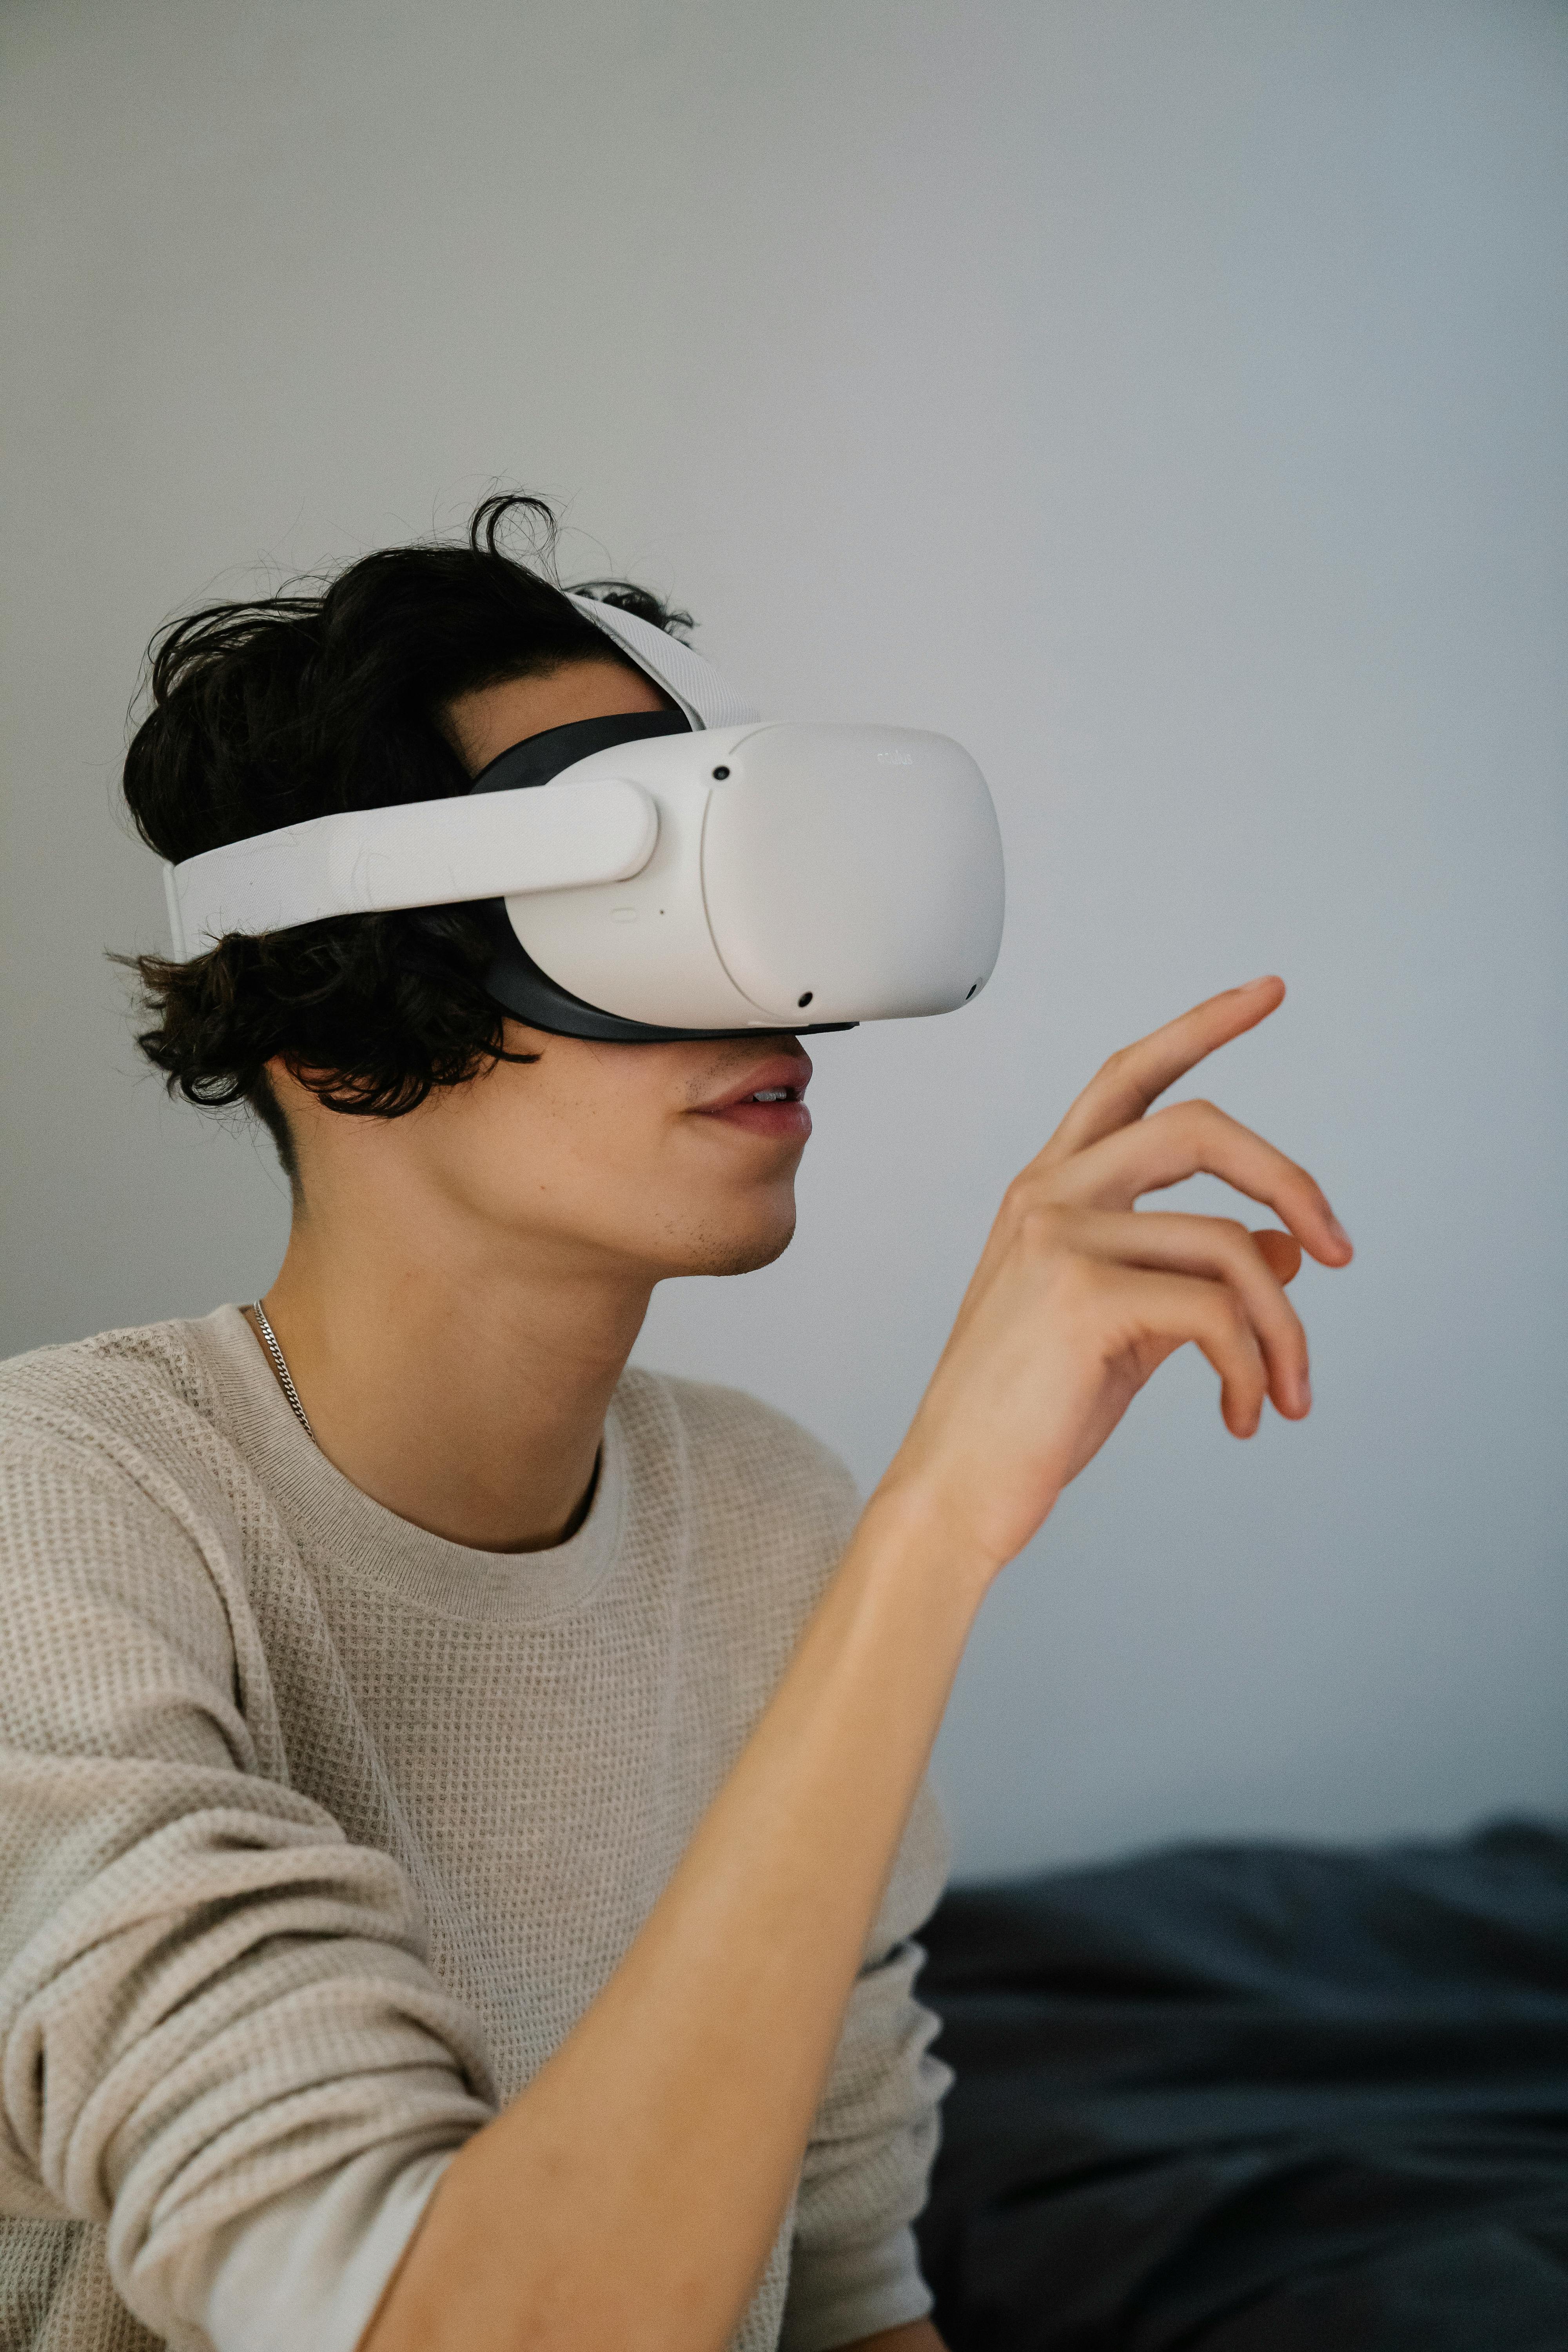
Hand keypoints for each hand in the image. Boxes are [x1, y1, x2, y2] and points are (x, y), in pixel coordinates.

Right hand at [881, 977, 1352, 1575]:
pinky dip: (1254, 1369)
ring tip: (1287, 1395)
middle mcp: (1047, 1194)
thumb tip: (1287, 1248)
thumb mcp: (1126, 1330)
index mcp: (1047, 1191)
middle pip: (1201, 1128)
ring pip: (1230, 1243)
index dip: (1202, 1027)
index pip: (1131, 1079)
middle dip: (1291, 1180)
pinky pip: (1218, 1312)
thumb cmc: (1028, 1414)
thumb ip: (1195, 1275)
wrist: (956, 1489)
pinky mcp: (1081, 1295)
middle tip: (1343, 1249)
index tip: (1268, 992)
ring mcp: (1058, 1237)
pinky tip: (1242, 1415)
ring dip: (1283, 1330)